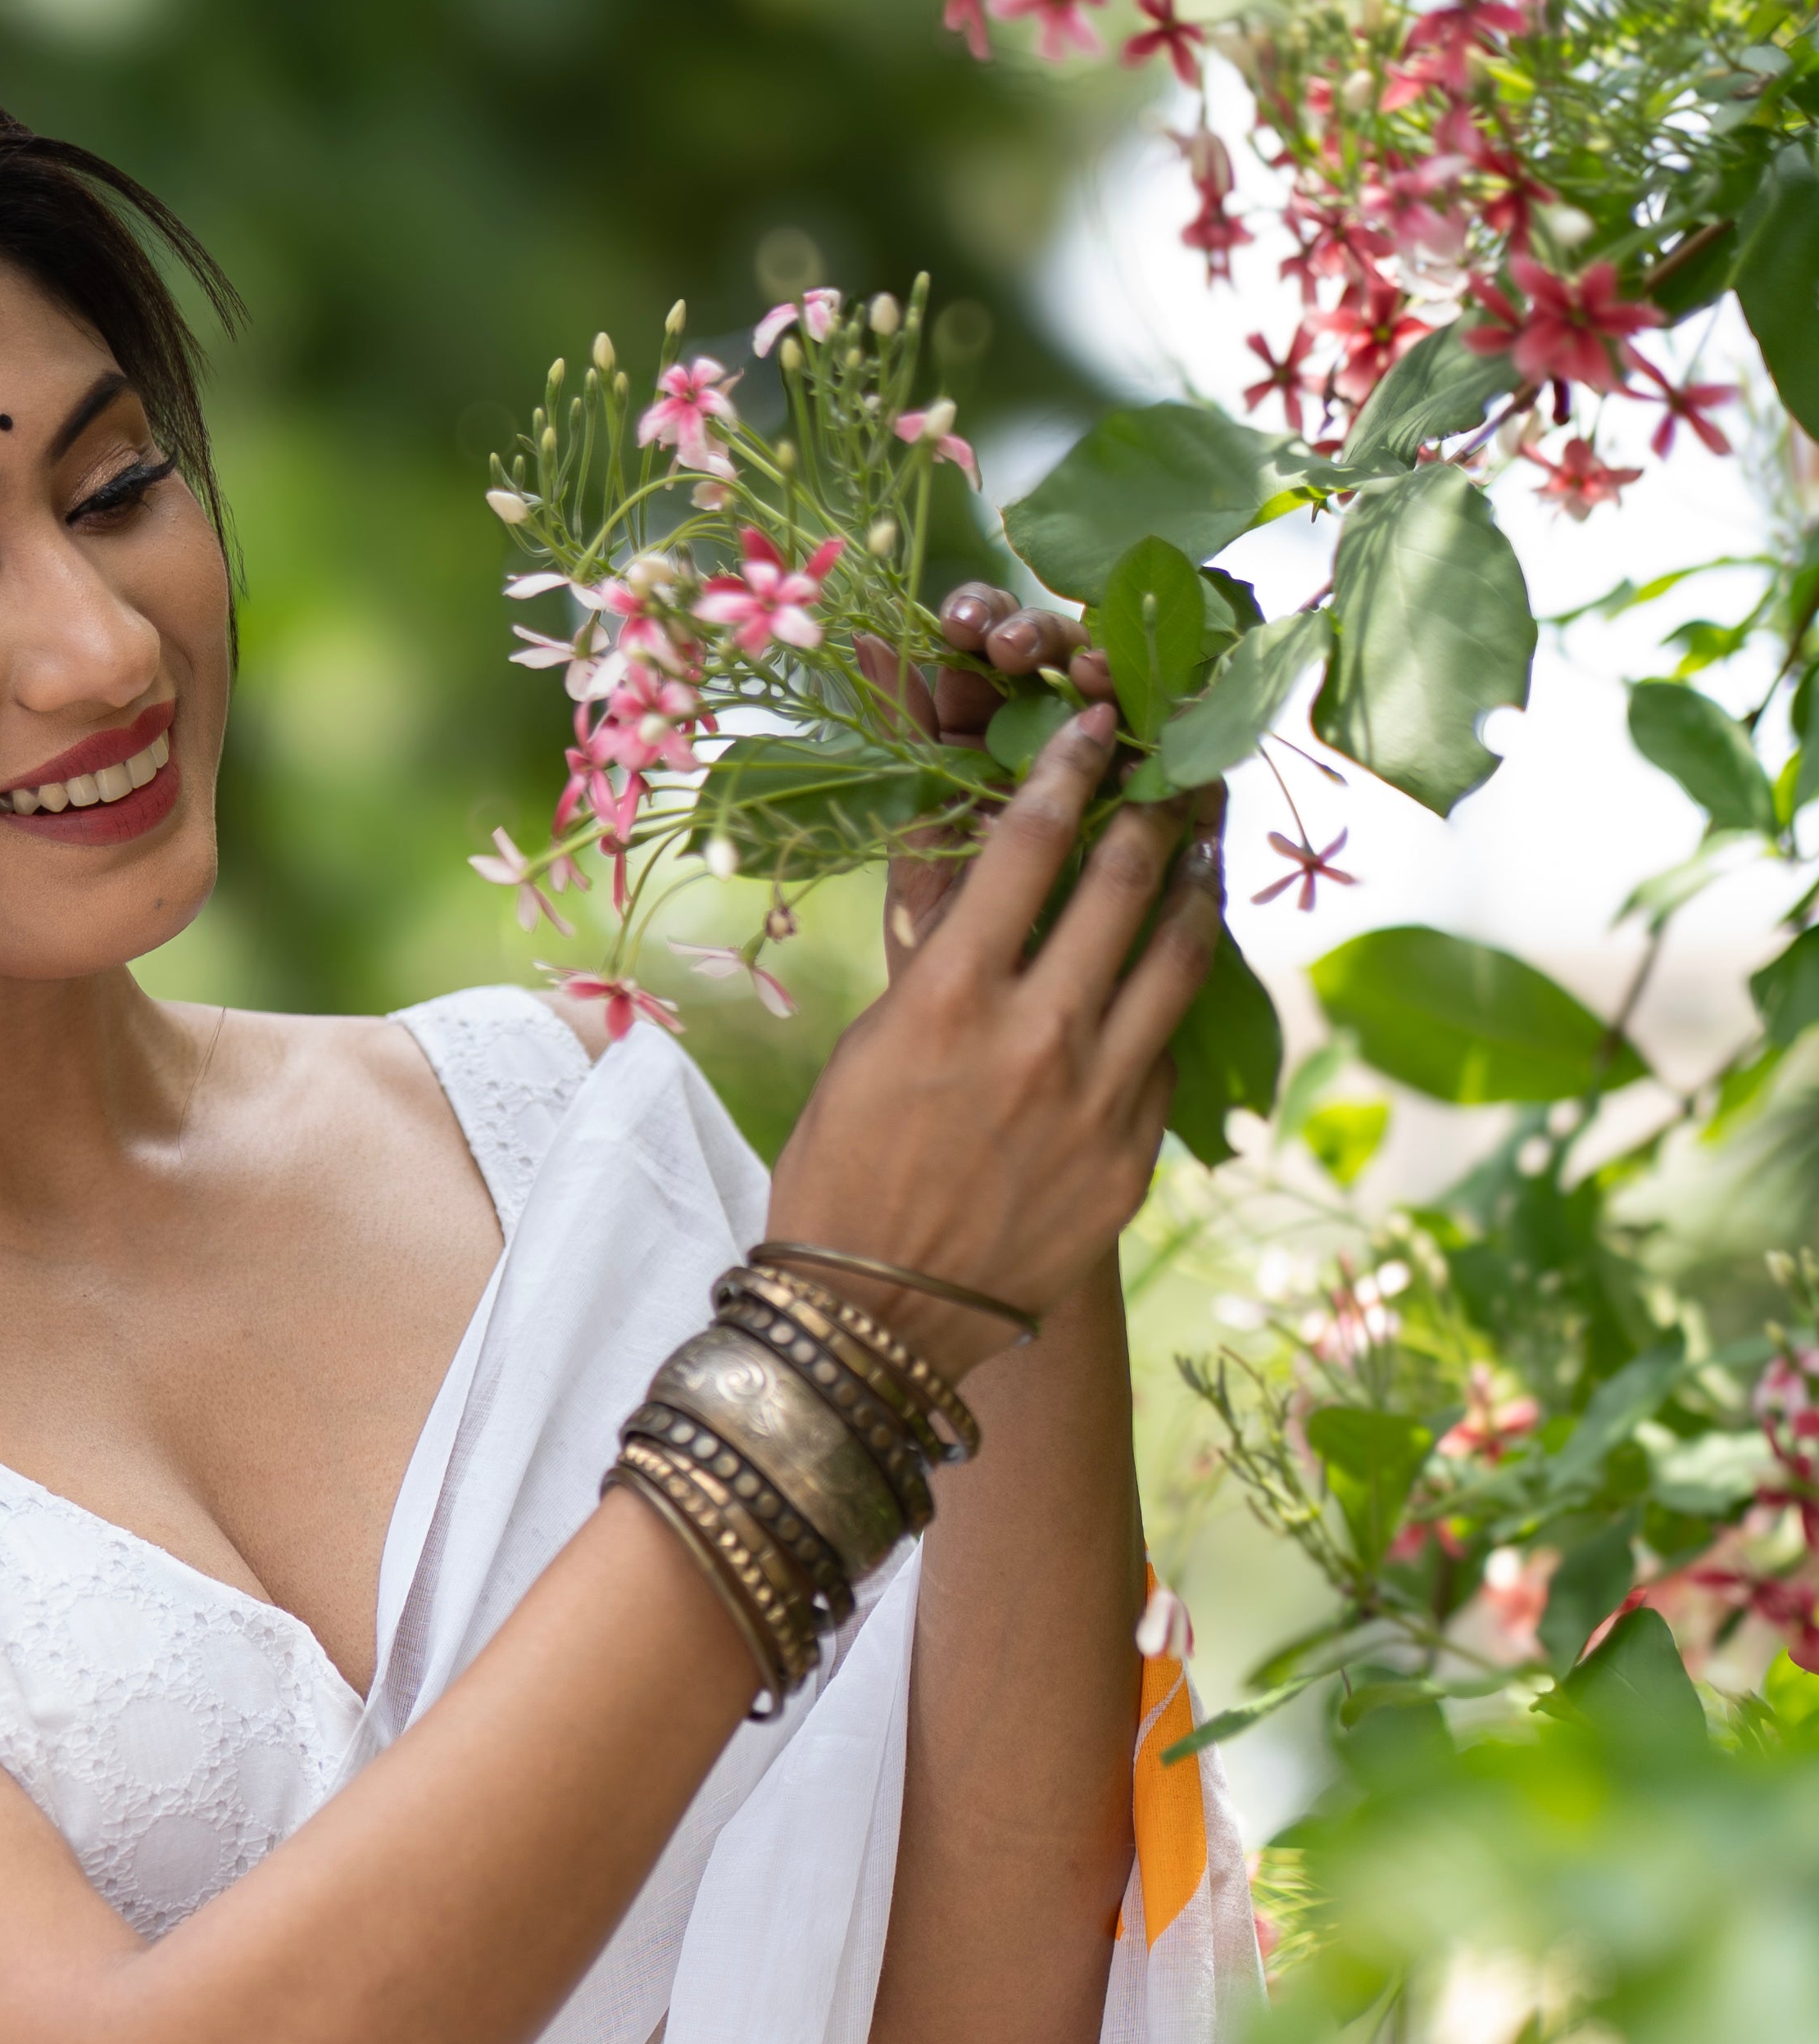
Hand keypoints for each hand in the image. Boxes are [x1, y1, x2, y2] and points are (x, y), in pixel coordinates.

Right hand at [762, 699, 1219, 1367]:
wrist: (871, 1318)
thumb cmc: (840, 1175)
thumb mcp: (868, 1045)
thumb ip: (941, 962)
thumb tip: (989, 884)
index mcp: (953, 996)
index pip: (1033, 841)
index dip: (1075, 766)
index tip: (1100, 725)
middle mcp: (1039, 1035)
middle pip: (1125, 882)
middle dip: (1156, 808)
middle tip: (1178, 768)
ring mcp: (1097, 1100)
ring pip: (1178, 960)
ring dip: (1195, 888)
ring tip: (1203, 849)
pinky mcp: (1130, 1159)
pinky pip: (1167, 1056)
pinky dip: (1171, 1004)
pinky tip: (1173, 977)